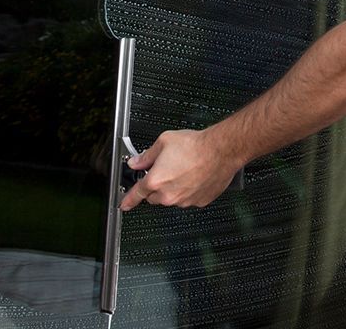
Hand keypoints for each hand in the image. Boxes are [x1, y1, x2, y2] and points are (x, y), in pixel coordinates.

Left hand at [119, 127, 239, 210]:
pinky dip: (189, 190)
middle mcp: (169, 194)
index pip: (135, 194)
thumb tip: (136, 162)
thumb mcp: (164, 141)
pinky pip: (189, 199)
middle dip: (156, 186)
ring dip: (174, 189)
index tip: (124, 204)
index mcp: (155, 181)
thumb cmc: (196, 146)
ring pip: (172, 198)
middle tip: (166, 170)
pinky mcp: (199, 201)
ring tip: (185, 170)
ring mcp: (185, 200)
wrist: (221, 150)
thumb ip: (146, 155)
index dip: (127, 200)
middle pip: (154, 197)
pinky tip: (195, 176)